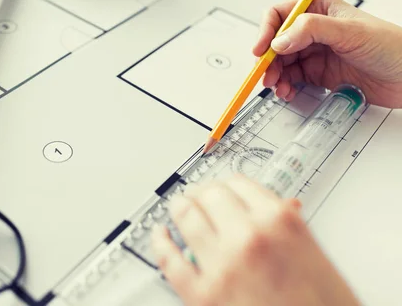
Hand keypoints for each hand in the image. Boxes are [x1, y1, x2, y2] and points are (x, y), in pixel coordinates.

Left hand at [151, 175, 358, 305]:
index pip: (240, 184)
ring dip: (181, 209)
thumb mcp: (317, 259)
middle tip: (200, 197)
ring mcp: (222, 264)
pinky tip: (161, 236)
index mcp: (280, 223)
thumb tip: (275, 208)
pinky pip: (169, 259)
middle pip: (210, 194)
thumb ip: (289, 229)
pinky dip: (160, 242)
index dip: (228, 185)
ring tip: (179, 209)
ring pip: (186, 217)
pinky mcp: (201, 295)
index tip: (222, 188)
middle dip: (203, 194)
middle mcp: (249, 236)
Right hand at [253, 0, 401, 107]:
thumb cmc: (392, 46)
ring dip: (275, 75)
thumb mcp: (350, 32)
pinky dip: (285, 86)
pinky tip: (288, 91)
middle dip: (268, 59)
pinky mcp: (318, 74)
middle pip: (276, 42)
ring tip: (278, 86)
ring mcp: (315, 53)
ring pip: (281, 62)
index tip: (261, 49)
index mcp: (319, 9)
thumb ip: (311, 31)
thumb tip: (279, 40)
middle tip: (266, 74)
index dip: (266, 31)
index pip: (281, 15)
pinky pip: (292, 78)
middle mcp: (313, 30)